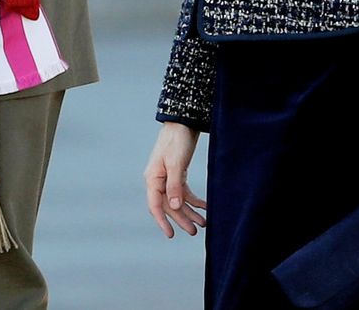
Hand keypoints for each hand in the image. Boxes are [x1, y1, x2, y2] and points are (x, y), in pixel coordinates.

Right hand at [144, 122, 206, 237]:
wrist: (182, 123)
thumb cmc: (176, 141)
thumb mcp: (175, 164)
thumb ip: (174, 186)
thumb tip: (173, 207)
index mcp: (153, 178)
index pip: (155, 205)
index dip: (162, 221)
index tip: (171, 235)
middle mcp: (158, 179)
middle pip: (168, 205)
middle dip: (181, 219)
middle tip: (194, 232)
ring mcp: (167, 177)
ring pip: (177, 201)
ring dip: (189, 212)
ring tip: (203, 223)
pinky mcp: (177, 173)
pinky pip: (184, 192)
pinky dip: (194, 201)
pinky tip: (205, 207)